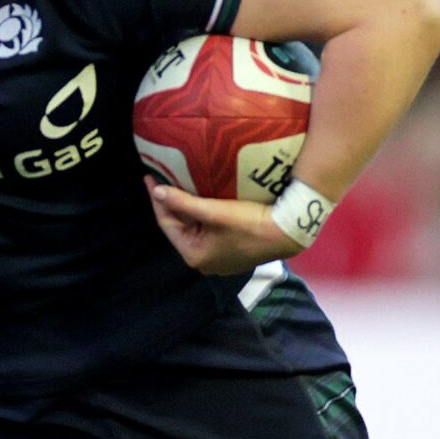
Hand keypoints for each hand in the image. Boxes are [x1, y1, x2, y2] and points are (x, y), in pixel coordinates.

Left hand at [144, 176, 304, 273]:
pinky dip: (202, 215)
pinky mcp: (230, 250)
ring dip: (187, 208)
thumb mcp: (214, 211)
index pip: (166, 223)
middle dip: (172, 203)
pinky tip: (202, 199)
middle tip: (164, 178)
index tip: (151, 177)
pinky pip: (207, 230)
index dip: (158, 199)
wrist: (289, 231)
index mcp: (194, 255)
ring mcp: (217, 258)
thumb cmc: (250, 223)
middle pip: (179, 226)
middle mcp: (203, 261)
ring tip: (179, 184)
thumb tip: (157, 191)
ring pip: (194, 228)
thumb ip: (183, 202)